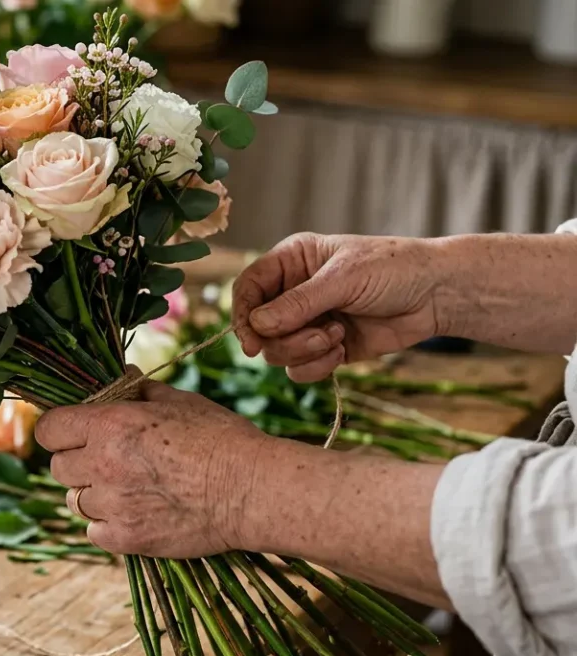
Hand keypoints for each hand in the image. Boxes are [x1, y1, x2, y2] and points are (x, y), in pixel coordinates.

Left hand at [35, 382, 268, 557]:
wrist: (251, 490)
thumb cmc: (220, 439)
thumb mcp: (180, 402)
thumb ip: (140, 391)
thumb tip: (122, 377)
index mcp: (110, 426)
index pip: (49, 429)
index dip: (59, 429)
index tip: (72, 432)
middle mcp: (102, 465)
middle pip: (58, 467)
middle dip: (77, 461)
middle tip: (106, 461)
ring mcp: (113, 505)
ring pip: (74, 501)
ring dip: (92, 494)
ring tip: (125, 488)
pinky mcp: (127, 539)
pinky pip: (93, 531)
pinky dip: (106, 525)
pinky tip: (132, 513)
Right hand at [232, 233, 445, 382]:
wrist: (438, 294)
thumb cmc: (394, 269)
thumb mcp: (343, 279)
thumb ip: (298, 303)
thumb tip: (257, 325)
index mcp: (291, 262)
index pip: (247, 289)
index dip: (242, 315)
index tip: (251, 342)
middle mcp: (293, 292)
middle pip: (258, 327)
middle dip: (284, 339)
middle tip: (317, 337)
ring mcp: (308, 321)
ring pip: (277, 351)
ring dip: (304, 351)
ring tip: (337, 338)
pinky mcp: (325, 347)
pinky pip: (300, 368)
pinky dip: (317, 366)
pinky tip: (342, 351)